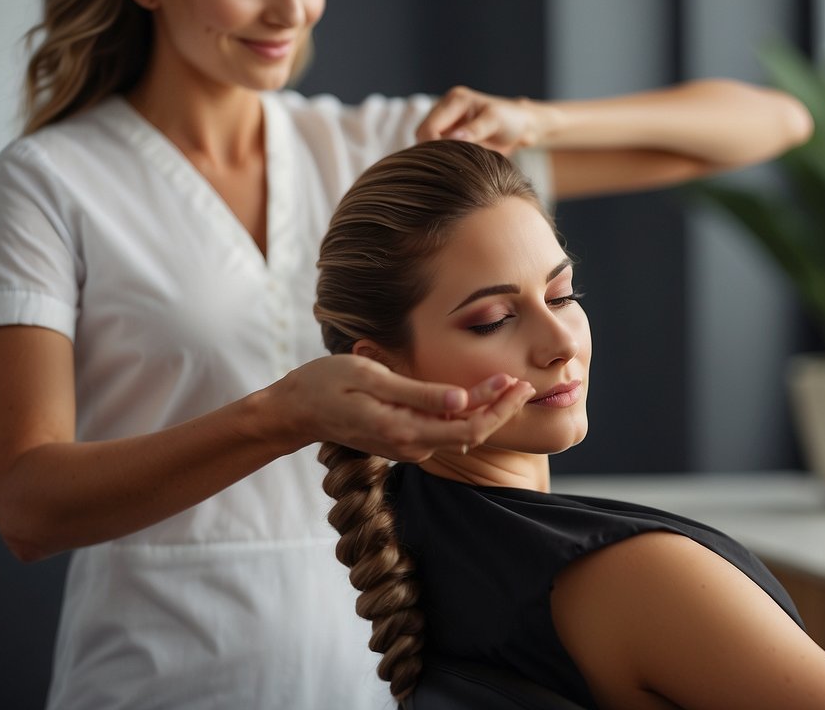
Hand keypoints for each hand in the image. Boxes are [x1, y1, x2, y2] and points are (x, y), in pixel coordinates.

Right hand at [264, 355, 533, 461]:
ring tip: (513, 385)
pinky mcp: (405, 438)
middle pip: (471, 433)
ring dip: (488, 410)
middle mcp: (412, 444)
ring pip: (460, 432)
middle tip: (528, 383)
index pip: (467, 426)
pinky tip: (481, 394)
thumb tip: (460, 401)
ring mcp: (408, 444)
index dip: (498, 408)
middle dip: (502, 410)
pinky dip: (467, 413)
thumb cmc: (328, 384)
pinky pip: (444, 429)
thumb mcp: (372, 379)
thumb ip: (418, 394)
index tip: (519, 383)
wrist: (296, 410)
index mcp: (405, 431)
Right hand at [416, 85, 541, 154]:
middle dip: (432, 151)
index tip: (447, 162)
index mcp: (455, 99)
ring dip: (436, 155)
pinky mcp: (450, 134)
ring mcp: (447, 122)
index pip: (430, 127)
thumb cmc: (511, 120)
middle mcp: (446, 108)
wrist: (521, 126)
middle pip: (422, 135)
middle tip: (451, 167)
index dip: (433, 146)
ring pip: (427, 143)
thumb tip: (452, 138)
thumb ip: (475, 130)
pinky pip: (437, 148)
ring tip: (455, 165)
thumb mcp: (495, 121)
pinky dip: (442, 157)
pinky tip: (456, 164)